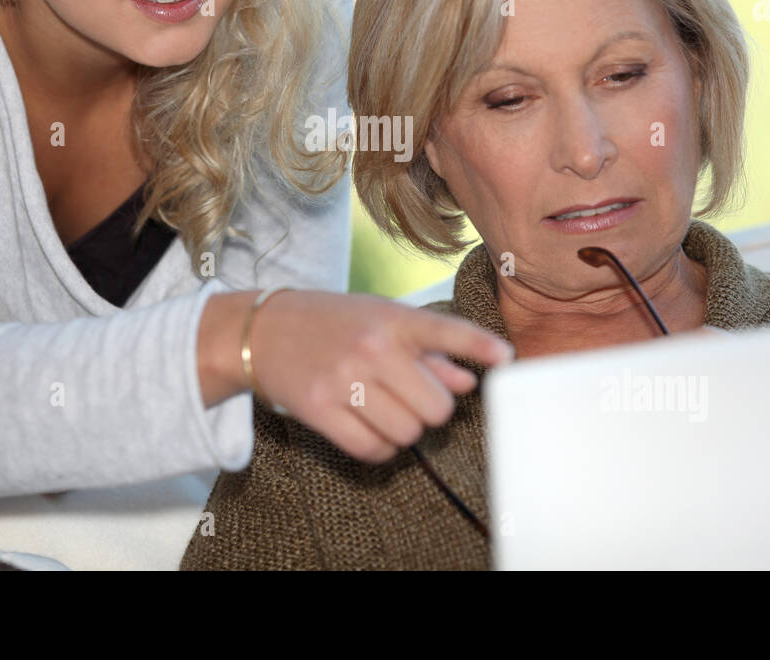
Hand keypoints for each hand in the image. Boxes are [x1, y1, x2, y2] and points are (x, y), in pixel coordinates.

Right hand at [202, 290, 512, 463]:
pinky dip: (379, 448)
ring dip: (403, 431)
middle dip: (430, 410)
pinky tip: (367, 427)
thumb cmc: (333, 323)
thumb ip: (429, 350)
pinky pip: (372, 449)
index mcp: (391, 319)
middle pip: (435, 407)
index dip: (480, 347)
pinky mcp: (319, 408)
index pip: (446, 331)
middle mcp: (371, 347)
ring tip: (383, 409)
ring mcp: (344, 379)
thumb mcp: (381, 320)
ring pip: (407, 433)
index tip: (506, 359)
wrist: (263, 329)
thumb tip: (469, 380)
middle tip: (410, 397)